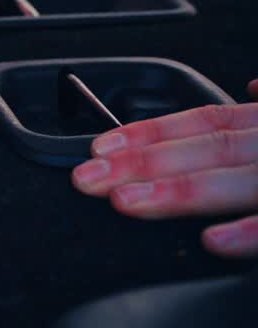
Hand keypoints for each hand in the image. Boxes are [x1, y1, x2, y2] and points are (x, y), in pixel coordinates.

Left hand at [71, 79, 257, 257]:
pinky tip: (210, 241)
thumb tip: (252, 86)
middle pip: (206, 149)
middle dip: (141, 163)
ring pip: (237, 180)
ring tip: (123, 200)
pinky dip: (248, 232)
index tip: (98, 148)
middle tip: (87, 178)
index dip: (149, 132)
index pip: (204, 122)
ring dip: (177, 189)